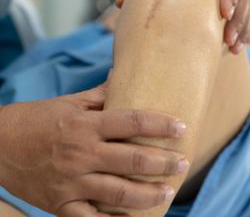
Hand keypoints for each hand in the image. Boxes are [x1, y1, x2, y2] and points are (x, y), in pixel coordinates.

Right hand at [0, 85, 186, 216]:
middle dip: (164, 162)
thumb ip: (99, 94)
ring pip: (119, 192)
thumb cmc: (37, 119)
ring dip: (149, 194)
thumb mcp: (69, 102)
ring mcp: (71, 181)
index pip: (132, 121)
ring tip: (169, 191)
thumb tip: (121, 75)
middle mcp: (81, 152)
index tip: (181, 127)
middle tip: (183, 163)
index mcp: (86, 124)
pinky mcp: (59, 204)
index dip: (161, 124)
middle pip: (132, 158)